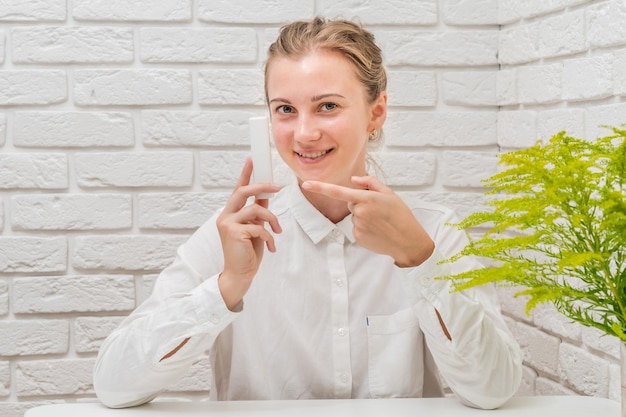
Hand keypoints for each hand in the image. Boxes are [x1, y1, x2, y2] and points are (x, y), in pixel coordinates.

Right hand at [217, 159, 281, 308]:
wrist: (240, 274)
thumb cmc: (247, 252)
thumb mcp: (255, 228)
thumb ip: (257, 213)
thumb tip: (266, 197)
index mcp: (230, 213)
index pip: (238, 189)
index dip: (245, 174)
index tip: (251, 159)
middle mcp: (225, 216)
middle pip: (243, 192)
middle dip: (262, 186)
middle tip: (279, 187)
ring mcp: (228, 224)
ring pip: (256, 209)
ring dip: (272, 220)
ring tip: (277, 232)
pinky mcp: (234, 233)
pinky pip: (259, 227)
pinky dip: (269, 236)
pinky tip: (271, 246)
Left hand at [302, 176, 433, 266]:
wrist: (408, 241)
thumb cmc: (401, 216)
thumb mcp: (389, 194)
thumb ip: (370, 182)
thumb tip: (353, 180)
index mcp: (367, 198)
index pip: (339, 191)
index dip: (321, 187)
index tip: (306, 184)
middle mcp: (360, 212)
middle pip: (351, 204)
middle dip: (361, 205)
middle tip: (379, 211)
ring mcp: (358, 226)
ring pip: (354, 217)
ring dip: (364, 217)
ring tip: (380, 222)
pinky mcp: (358, 237)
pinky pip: (355, 229)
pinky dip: (364, 229)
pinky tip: (377, 231)